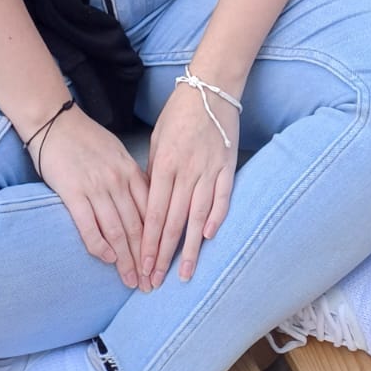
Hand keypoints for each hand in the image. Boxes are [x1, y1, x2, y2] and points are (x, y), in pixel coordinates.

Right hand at [35, 104, 149, 290]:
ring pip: (117, 230)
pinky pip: (90, 226)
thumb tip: (145, 202)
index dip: (159, 240)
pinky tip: (107, 260)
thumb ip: (131, 178)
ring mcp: (96, 188)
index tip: (163, 262)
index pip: (151, 211)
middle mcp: (118, 181)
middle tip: (151, 284)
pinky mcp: (73, 193)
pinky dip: (100, 246)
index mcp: (130, 171)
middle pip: (137, 226)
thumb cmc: (86, 138)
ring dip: (126, 260)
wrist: (55, 122)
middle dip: (146, 258)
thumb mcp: (117, 154)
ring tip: (133, 282)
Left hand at [141, 79, 238, 287]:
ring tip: (186, 274)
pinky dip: (217, 217)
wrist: (210, 87)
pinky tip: (210, 237)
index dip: (149, 243)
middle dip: (164, 255)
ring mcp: (210, 169)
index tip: (143, 267)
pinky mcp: (228, 165)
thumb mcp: (157, 140)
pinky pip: (223, 196)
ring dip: (191, 247)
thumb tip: (150, 204)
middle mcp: (187, 171)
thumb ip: (154, 172)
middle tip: (156, 282)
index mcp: (165, 164)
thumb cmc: (178, 113)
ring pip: (198, 216)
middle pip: (174, 221)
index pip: (155, 214)